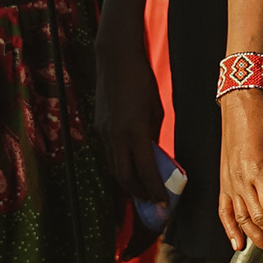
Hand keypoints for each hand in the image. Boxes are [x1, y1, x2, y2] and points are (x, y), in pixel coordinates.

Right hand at [98, 46, 166, 196]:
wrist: (115, 59)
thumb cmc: (142, 80)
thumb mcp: (157, 109)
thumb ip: (154, 134)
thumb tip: (154, 154)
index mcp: (135, 131)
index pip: (146, 171)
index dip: (155, 190)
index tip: (164, 203)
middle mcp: (116, 136)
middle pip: (125, 177)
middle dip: (139, 193)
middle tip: (153, 202)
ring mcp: (104, 132)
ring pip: (114, 167)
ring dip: (128, 182)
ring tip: (143, 189)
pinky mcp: (98, 127)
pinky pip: (109, 153)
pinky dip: (120, 165)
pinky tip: (130, 167)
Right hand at [216, 89, 262, 249]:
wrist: (242, 105)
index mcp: (258, 169)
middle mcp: (241, 178)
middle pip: (257, 218)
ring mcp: (229, 181)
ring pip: (241, 219)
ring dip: (256, 237)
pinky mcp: (223, 181)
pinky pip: (224, 211)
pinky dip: (230, 230)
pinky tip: (237, 245)